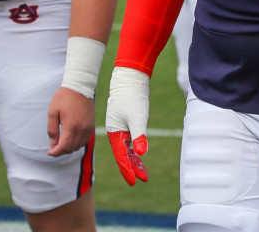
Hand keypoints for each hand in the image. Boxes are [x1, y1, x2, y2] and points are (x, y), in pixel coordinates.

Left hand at [47, 87, 94, 156]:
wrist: (80, 86)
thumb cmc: (64, 97)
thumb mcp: (52, 112)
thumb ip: (52, 130)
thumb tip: (53, 143)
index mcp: (71, 126)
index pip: (64, 146)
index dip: (56, 152)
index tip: (50, 152)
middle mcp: (82, 129)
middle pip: (72, 148)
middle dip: (61, 151)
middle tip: (54, 148)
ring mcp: (88, 127)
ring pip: (79, 145)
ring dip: (70, 148)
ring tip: (61, 144)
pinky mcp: (92, 125)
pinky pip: (85, 140)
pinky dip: (78, 143)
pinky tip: (71, 139)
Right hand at [105, 67, 149, 185]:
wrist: (129, 77)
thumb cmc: (132, 96)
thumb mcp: (138, 116)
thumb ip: (139, 135)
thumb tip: (141, 153)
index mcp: (114, 131)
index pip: (121, 156)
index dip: (128, 169)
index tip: (135, 181)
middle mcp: (115, 131)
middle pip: (123, 154)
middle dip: (132, 167)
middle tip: (143, 179)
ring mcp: (120, 126)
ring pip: (126, 147)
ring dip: (135, 159)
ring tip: (143, 171)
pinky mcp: (126, 120)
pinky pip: (129, 139)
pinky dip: (135, 148)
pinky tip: (139, 153)